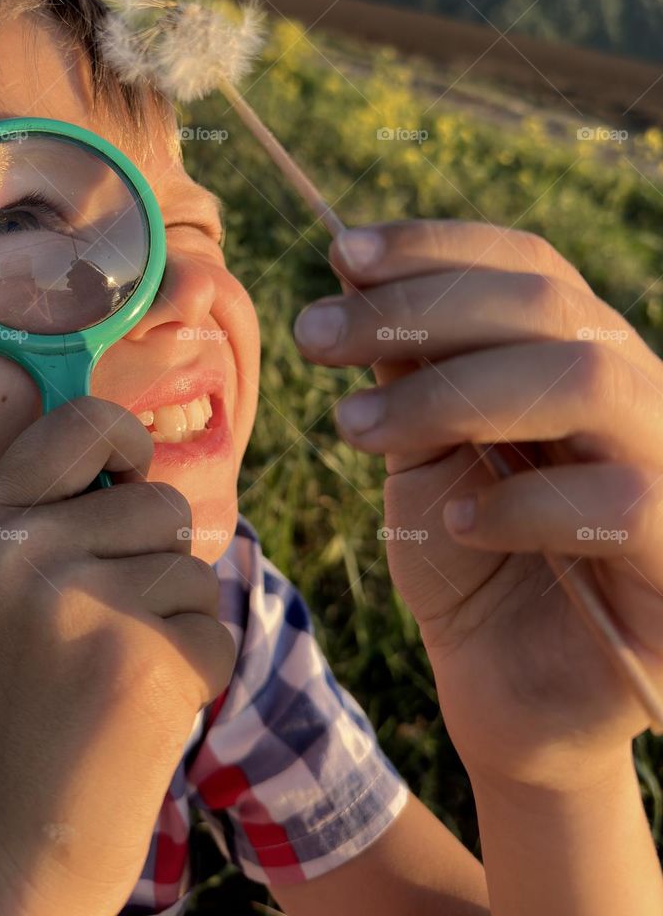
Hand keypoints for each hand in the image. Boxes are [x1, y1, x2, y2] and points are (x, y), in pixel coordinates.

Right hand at [0, 397, 235, 915]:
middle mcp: (21, 554)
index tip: (133, 477)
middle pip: (159, 504)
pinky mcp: (140, 664)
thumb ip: (51, 525)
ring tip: (114, 682)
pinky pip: (215, 633)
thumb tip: (147, 464)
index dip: (126, 440)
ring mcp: (79, 607)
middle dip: (160, 561)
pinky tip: (139, 719)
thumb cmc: (9, 722)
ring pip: (193, 569)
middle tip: (110, 632)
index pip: (80, 421)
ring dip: (178, 624)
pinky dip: (197, 676)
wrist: (0, 859)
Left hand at [292, 219, 662, 788]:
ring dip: (452, 393)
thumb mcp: (420, 454)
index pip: (528, 267)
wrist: (510, 698)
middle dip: (419, 309)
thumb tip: (354, 274)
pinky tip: (456, 522)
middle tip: (315, 338)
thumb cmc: (465, 565)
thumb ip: (409, 372)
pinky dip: (522, 502)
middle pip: (549, 307)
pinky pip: (618, 501)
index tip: (339, 255)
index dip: (436, 248)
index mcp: (579, 358)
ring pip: (587, 381)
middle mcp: (637, 396)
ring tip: (355, 427)